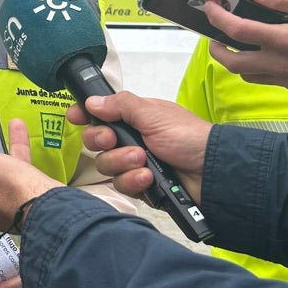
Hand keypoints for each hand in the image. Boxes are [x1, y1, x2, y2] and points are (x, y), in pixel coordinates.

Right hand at [66, 93, 210, 201]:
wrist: (212, 172)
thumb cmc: (189, 137)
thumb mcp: (153, 114)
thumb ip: (120, 105)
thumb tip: (92, 102)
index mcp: (135, 119)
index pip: (102, 115)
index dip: (86, 116)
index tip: (75, 117)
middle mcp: (132, 140)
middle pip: (97, 142)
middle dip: (103, 141)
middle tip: (114, 140)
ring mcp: (135, 164)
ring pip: (106, 166)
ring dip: (122, 162)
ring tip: (142, 160)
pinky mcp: (141, 186)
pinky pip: (122, 185)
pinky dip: (133, 180)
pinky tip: (148, 177)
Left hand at [204, 0, 287, 93]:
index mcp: (284, 41)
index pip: (237, 31)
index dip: (217, 17)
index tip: (210, 7)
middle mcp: (280, 64)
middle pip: (232, 63)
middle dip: (216, 48)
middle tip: (215, 34)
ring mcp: (287, 79)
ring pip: (247, 74)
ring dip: (235, 61)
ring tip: (236, 44)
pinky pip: (267, 80)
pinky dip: (257, 68)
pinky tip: (265, 54)